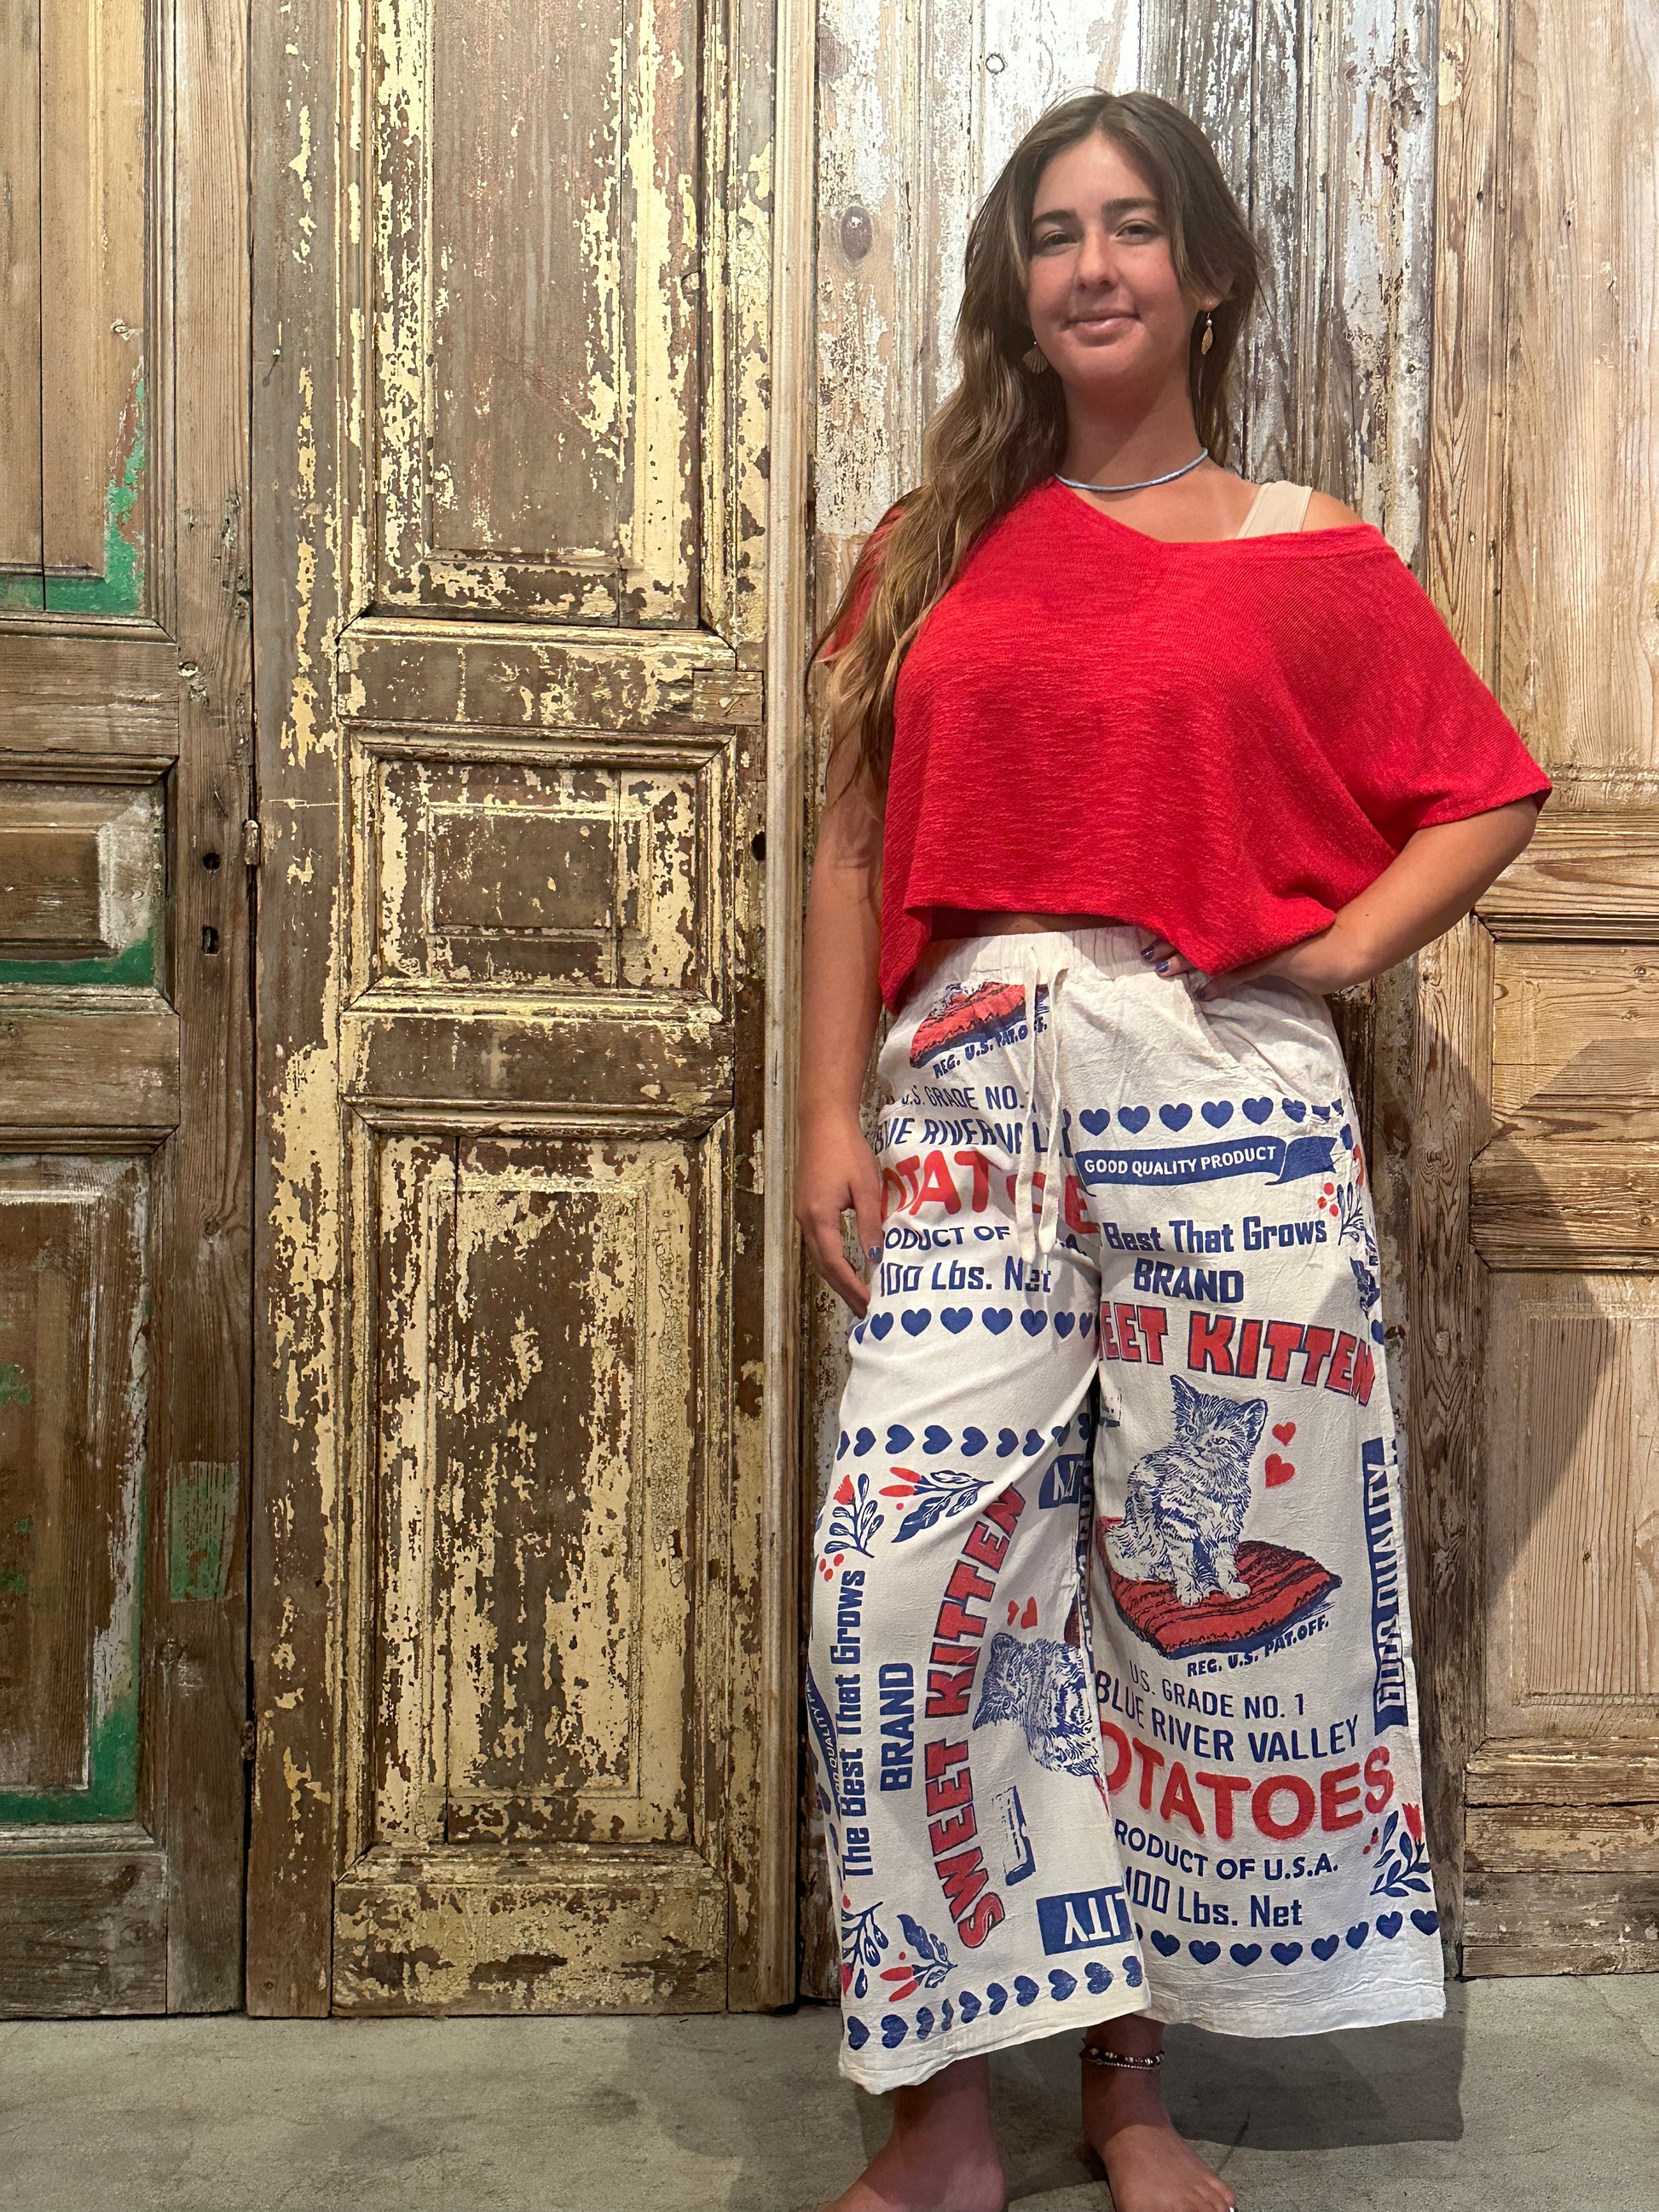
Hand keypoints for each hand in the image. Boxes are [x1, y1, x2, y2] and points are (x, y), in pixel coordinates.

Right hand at [795, 1108, 883, 1314]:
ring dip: (837, 1278)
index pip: (836, 1264)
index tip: (870, 1304)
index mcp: (819, 1218)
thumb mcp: (866, 1188)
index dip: (853, 1287)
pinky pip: (818, 1244)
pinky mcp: (806, 1207)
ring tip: (857, 1296)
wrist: (823, 1122)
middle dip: (844, 1290)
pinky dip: (832, 1261)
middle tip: (865, 1311)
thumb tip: (875, 1258)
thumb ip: (870, 1224)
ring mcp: (803, 1214)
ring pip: (818, 1257)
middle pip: (824, 1267)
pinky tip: (846, 1266)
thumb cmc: (847, 1150)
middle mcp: (806, 1221)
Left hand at [1136, 923, 1369, 1000]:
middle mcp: (1256, 927)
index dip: (1182, 925)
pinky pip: (1246, 972)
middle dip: (1173, 940)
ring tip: (1161, 967)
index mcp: (1253, 920)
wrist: (1354, 945)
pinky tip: (1204, 993)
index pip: (1209, 921)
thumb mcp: (1279, 941)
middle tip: (1143, 946)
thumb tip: (1224, 962)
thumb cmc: (1319, 943)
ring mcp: (1267, 941)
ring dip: (1188, 960)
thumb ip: (1252, 948)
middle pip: (1206, 931)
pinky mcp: (1280, 958)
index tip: (1155, 928)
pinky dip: (1223, 983)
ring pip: (1218, 949)